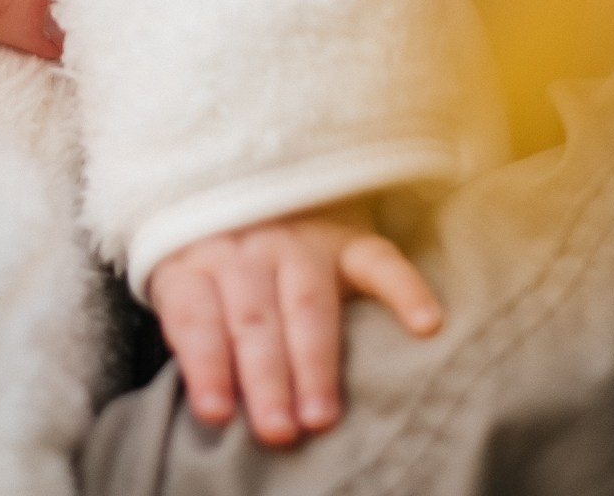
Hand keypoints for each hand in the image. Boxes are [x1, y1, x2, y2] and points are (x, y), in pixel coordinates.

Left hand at [148, 207, 441, 445]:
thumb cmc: (217, 265)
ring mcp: (301, 240)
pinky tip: (425, 324)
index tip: (216, 412)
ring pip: (307, 301)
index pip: (197, 314)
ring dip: (314, 361)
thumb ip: (197, 333)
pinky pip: (379, 261)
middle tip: (276, 430)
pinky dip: (405, 290)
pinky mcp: (350, 238)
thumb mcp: (188, 283)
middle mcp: (247, 246)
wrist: (260, 184)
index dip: (204, 363)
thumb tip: (210, 406)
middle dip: (264, 377)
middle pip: (253, 317)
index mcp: (198, 259)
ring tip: (320, 416)